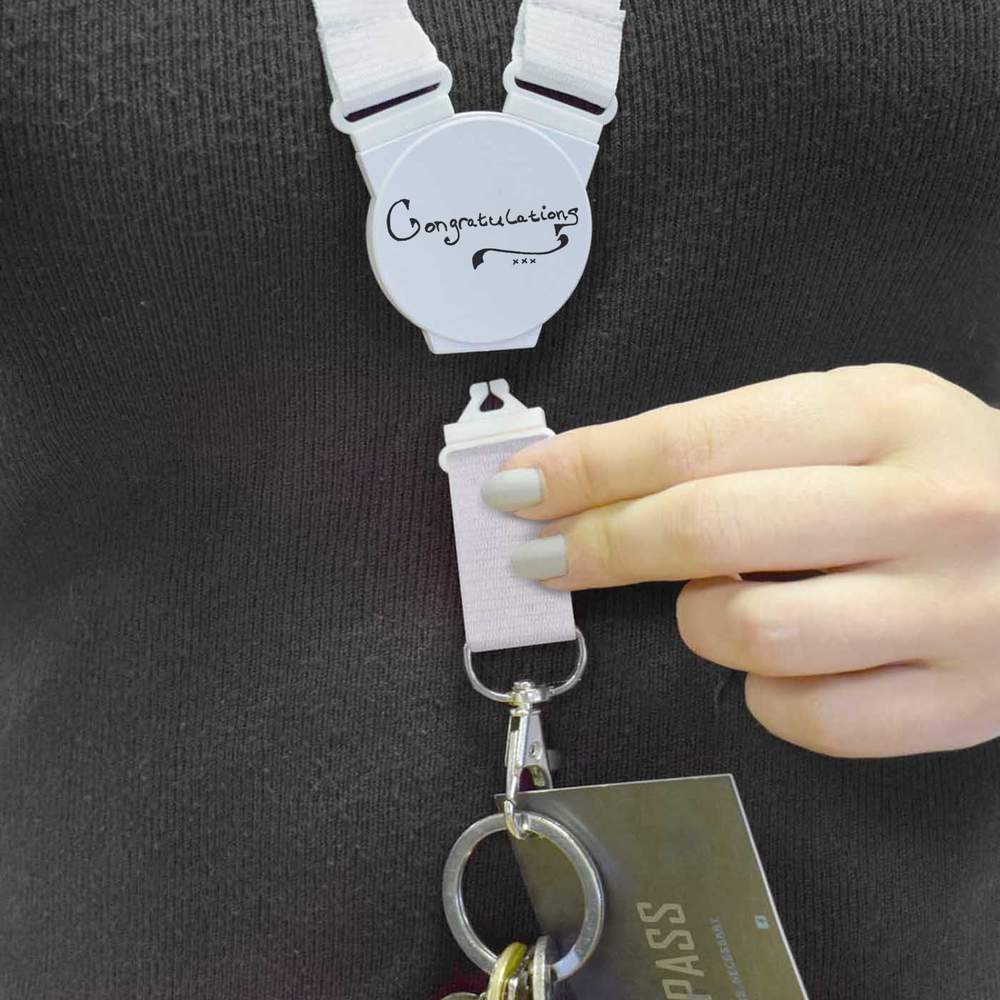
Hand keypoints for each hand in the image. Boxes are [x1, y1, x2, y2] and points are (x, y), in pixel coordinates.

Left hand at [481, 365, 999, 757]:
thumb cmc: (946, 473)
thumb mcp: (858, 416)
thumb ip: (739, 444)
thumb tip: (599, 485)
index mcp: (882, 414)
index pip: (694, 439)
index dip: (589, 468)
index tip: (521, 489)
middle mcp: (924, 505)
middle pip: (708, 530)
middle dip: (601, 546)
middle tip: (547, 558)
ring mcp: (951, 610)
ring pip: (750, 634)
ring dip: (700, 622)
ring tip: (721, 600)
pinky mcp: (959, 700)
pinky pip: (804, 716)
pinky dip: (764, 691)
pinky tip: (786, 655)